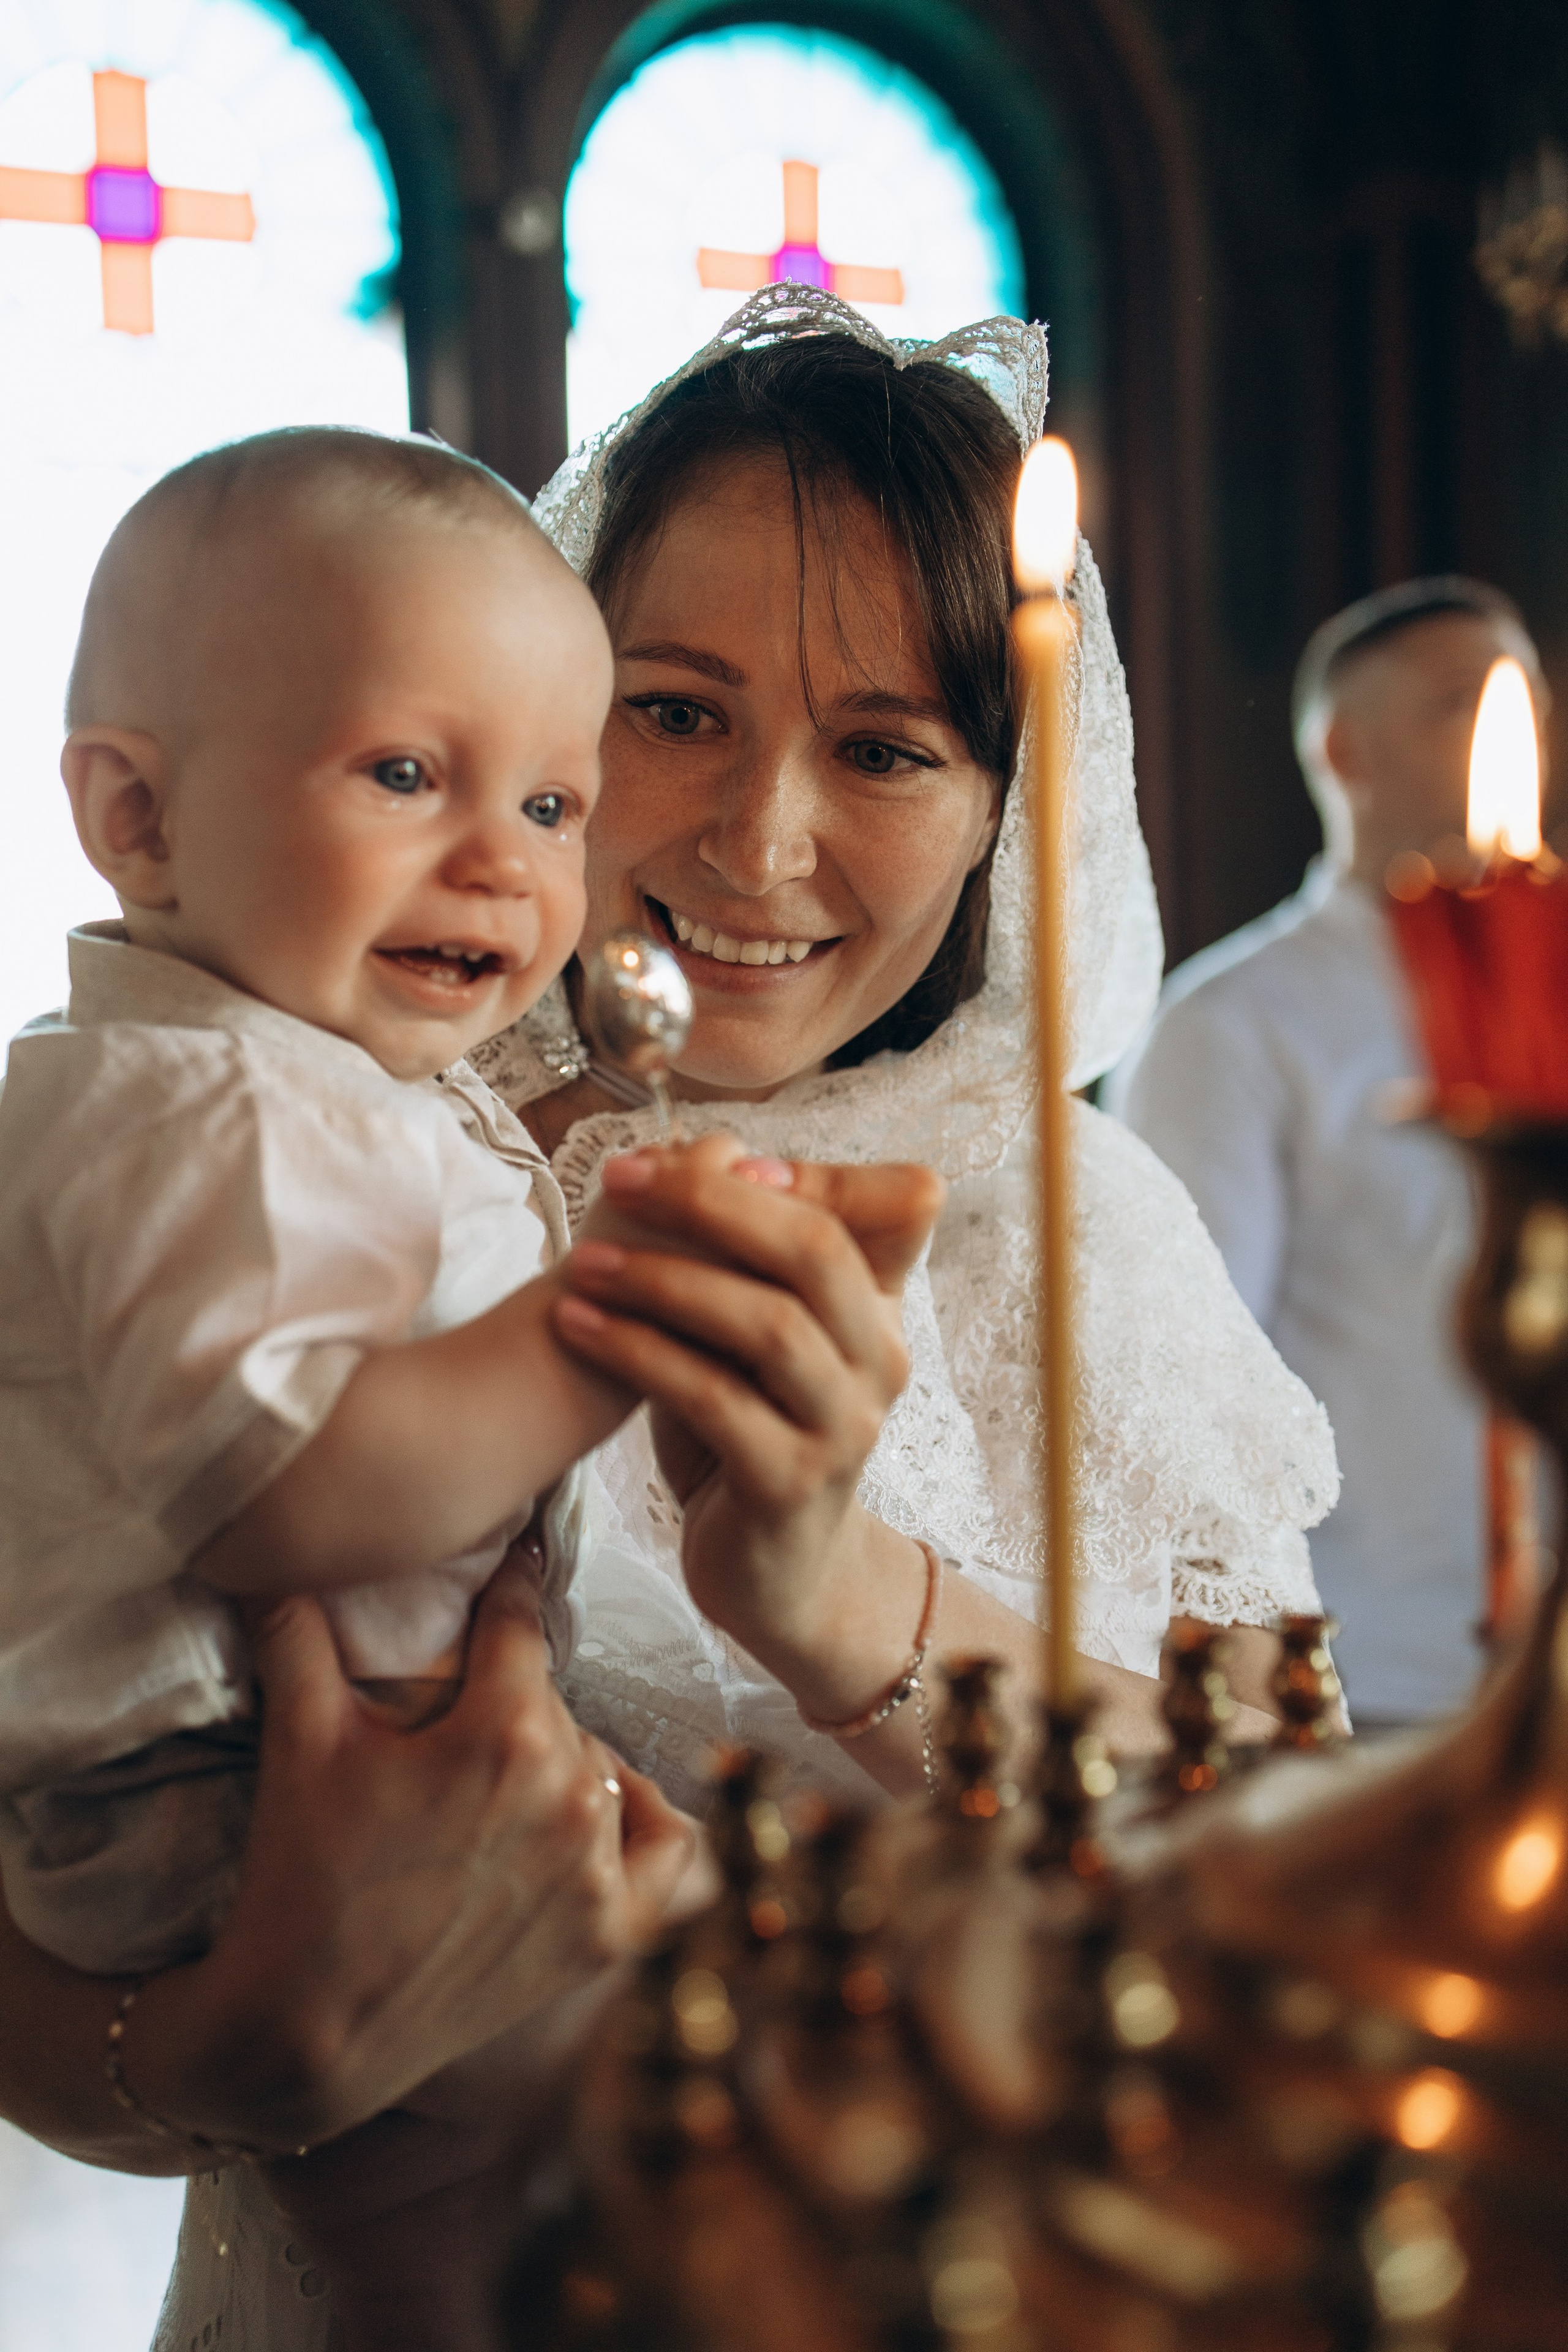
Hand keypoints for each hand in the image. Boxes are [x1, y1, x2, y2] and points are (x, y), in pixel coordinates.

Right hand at [139, 1558, 695, 2153]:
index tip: (519, 1555)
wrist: (305, 2032)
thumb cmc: (300, 1879)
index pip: (519, 1622)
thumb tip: (269, 1559)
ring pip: (603, 1768)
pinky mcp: (612, 1937)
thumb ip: (299, 1632)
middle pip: (554, 1702)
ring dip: (563, 1761)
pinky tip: (603, 1817)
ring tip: (506, 1775)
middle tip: (463, 1715)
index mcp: (504, 1732)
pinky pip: (670, 1853)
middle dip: (508, 1698)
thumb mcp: (300, 1739)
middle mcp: (570, 1793)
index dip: (507, 1588)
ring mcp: (599, 1871)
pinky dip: (643, 1827)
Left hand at [553, 1139, 942, 1661]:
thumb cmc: (751, 1430)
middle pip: (816, 1250)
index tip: (690, 1152)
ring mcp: (844, 1426)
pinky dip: (640, 1353)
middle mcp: (883, 1360)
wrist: (776, 1573)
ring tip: (582, 1262)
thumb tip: (695, 1151)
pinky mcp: (790, 1482)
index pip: (875, 1205)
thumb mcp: (755, 1335)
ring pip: (767, 1325)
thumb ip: (746, 1260)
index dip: (792, 1170)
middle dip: (711, 1203)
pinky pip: (715, 1399)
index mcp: (880, 1308)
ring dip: (663, 1281)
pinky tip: (576, 1325)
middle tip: (617, 1181)